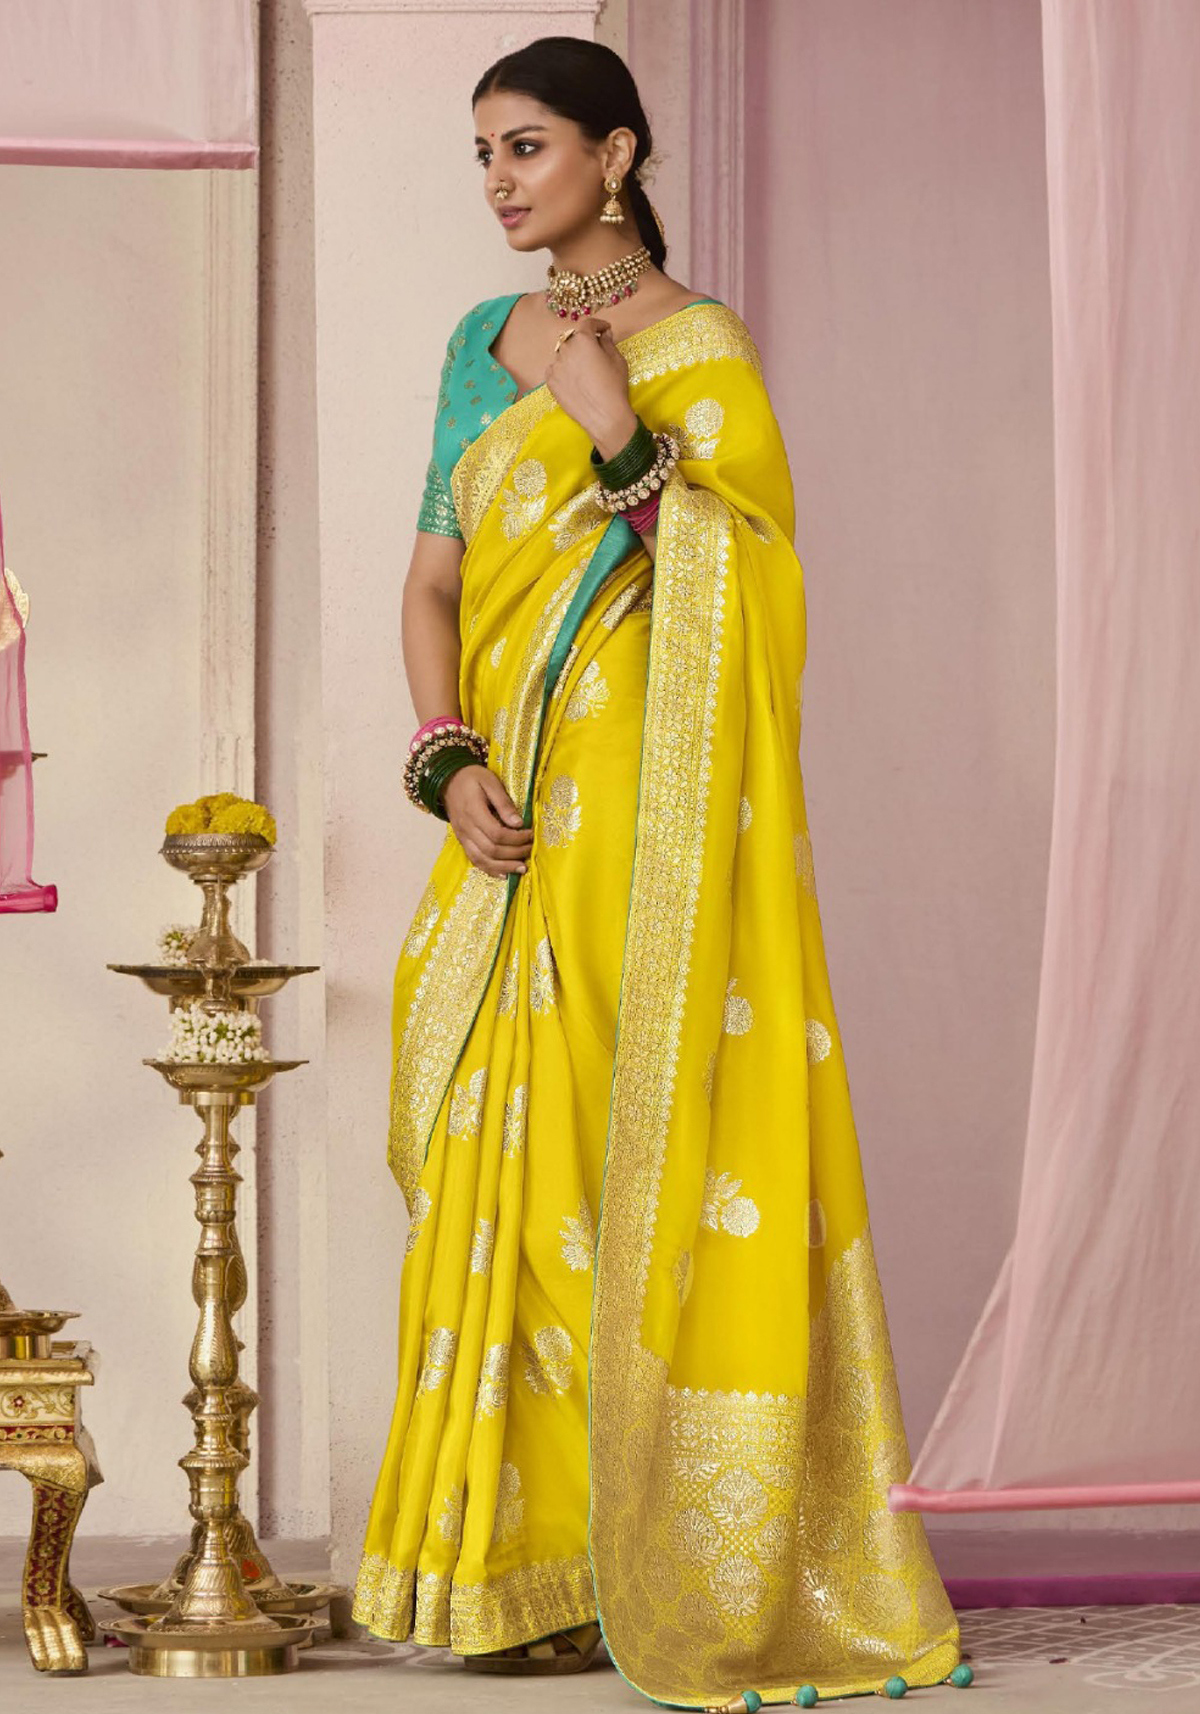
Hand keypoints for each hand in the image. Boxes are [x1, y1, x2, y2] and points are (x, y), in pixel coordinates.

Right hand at [442, 764, 531, 876]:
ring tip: (522, 868)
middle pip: (491, 850)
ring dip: (504, 866)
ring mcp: (463, 837)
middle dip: (514, 853)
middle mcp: (466, 828)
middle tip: (530, 848)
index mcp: (473, 811)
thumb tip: (518, 823)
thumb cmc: (471, 778)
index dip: (516, 838)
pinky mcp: (462, 841)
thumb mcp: (490, 782)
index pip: (497, 834)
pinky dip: (490, 870)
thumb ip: (504, 803)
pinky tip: (505, 874)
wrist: (448, 781)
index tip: (530, 833)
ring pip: (482, 859)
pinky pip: (475, 860)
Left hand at [544, 318, 636, 452]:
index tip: (604, 329)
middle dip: (584, 341)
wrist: (604, 417)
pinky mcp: (550, 381)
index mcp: (583, 340)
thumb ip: (608, 343)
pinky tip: (575, 379)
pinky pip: (555, 369)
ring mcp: (556, 365)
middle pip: (574, 338)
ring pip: (563, 354)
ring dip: (573, 356)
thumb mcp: (617, 360)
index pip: (588, 324)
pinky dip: (563, 370)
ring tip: (584, 369)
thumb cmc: (614, 387)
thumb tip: (604, 334)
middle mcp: (566, 349)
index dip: (598, 324)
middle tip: (595, 350)